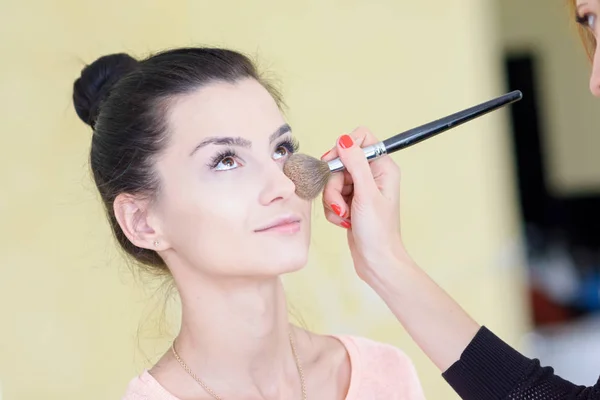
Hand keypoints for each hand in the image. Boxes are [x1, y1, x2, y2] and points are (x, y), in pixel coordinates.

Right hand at [321, 127, 410, 281]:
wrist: (376, 261)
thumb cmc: (378, 232)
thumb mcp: (366, 194)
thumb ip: (355, 163)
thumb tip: (344, 139)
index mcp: (383, 167)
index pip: (361, 139)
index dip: (343, 149)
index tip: (334, 165)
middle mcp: (372, 175)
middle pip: (340, 163)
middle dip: (335, 186)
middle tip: (342, 204)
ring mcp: (360, 189)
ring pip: (333, 181)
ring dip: (333, 201)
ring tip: (345, 216)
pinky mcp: (350, 202)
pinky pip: (332, 196)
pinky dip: (333, 210)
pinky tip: (344, 222)